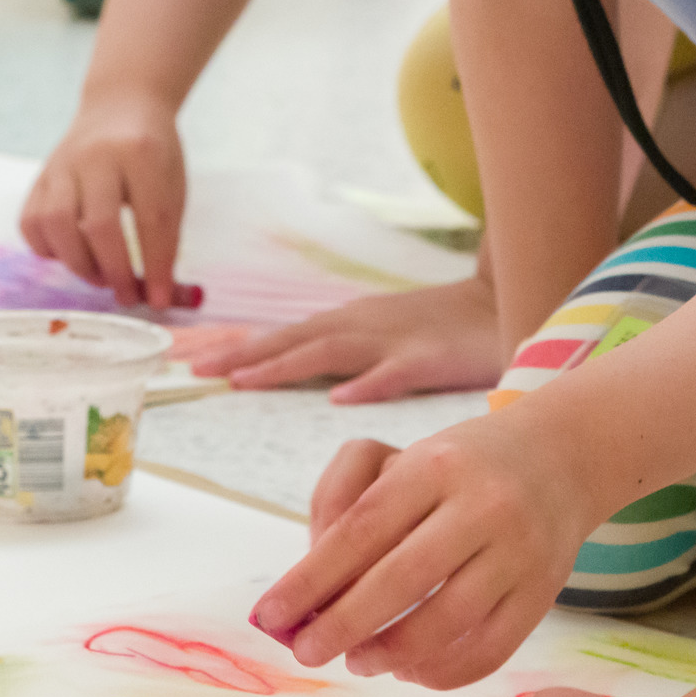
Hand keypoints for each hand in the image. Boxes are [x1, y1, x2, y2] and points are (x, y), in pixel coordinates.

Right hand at [20, 93, 186, 309]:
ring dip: (78, 263)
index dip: (156, 266)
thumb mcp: (172, 181)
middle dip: (114, 271)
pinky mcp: (40, 175)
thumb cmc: (153, 151)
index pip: (151, 219)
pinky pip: (30, 221)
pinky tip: (70, 255)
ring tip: (99, 277)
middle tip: (127, 295)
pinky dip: (47, 249)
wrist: (121, 104)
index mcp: (141, 153)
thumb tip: (158, 293)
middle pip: (98, 225)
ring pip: (55, 223)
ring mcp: (61, 164)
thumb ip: (166, 233)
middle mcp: (96, 156)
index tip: (159, 300)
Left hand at [185, 276, 501, 401]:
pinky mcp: (430, 357)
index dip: (237, 347)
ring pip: (330, 350)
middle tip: (195, 368)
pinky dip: (367, 383)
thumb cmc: (442, 331)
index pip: (284, 337)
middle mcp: (361, 326)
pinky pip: (395, 372)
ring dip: (285, 363)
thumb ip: (347, 360)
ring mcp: (394, 339)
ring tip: (243, 380)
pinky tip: (341, 397)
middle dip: (242, 353)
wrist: (505, 299)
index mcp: (349, 326)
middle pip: (293, 339)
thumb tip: (305, 387)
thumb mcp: (385, 340)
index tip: (189, 360)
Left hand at [251, 407, 596, 688]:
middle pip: (401, 578)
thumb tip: (311, 585)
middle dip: (342, 624)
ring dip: (391, 653)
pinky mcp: (544, 590)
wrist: (562, 456)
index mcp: (434, 464)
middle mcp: (482, 504)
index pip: (360, 529)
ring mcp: (519, 551)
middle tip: (305, 652)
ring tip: (358, 662)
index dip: (309, 579)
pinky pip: (489, 648)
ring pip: (448, 620)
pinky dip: (442, 671)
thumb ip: (342, 500)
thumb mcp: (400, 457)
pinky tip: (410, 669)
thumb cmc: (458, 465)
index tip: (269, 616)